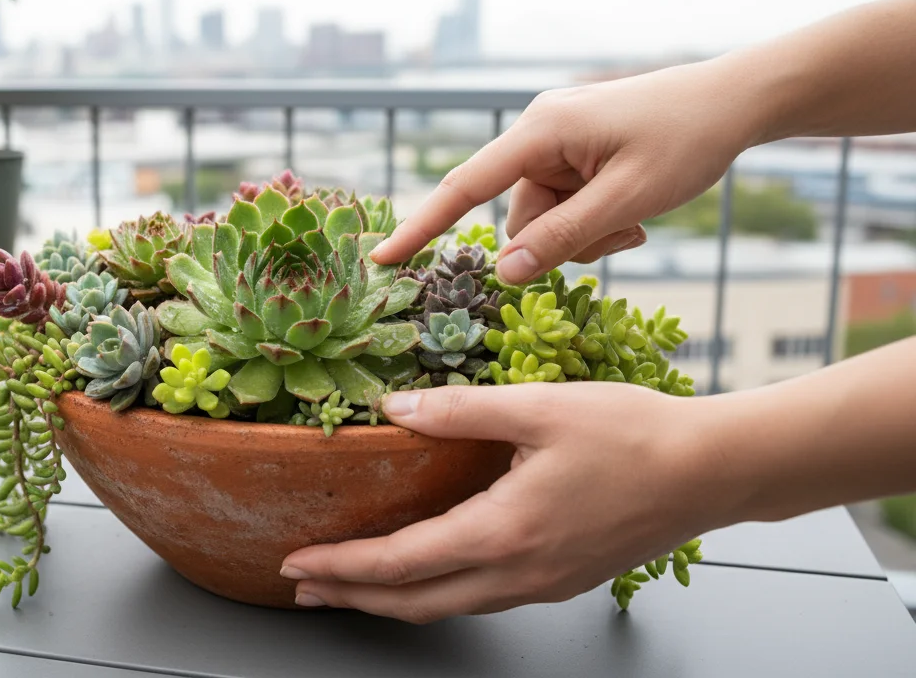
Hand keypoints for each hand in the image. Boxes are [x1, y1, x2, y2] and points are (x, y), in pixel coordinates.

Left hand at [279, 382, 738, 622]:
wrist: (715, 470)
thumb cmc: (636, 436)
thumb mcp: (539, 407)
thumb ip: (458, 410)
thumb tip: (393, 408)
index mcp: (505, 533)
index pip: (401, 564)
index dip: (343, 567)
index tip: (298, 562)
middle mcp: (519, 573)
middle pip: (415, 603)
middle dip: (352, 597)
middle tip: (302, 586)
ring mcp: (543, 583)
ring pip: (448, 606)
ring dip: (391, 599)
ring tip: (350, 584)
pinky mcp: (561, 578)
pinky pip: (482, 597)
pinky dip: (436, 591)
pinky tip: (426, 569)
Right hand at [370, 61, 760, 282]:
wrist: (735, 102)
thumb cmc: (686, 141)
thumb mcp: (628, 200)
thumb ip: (563, 237)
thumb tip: (504, 272)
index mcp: (540, 132)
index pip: (464, 186)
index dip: (421, 226)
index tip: (381, 259)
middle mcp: (537, 133)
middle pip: (517, 216)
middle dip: (561, 240)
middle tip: (622, 234)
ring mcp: (555, 144)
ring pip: (543, 219)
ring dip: (583, 235)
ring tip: (635, 222)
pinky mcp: (573, 154)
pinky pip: (563, 206)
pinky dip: (592, 221)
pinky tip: (632, 212)